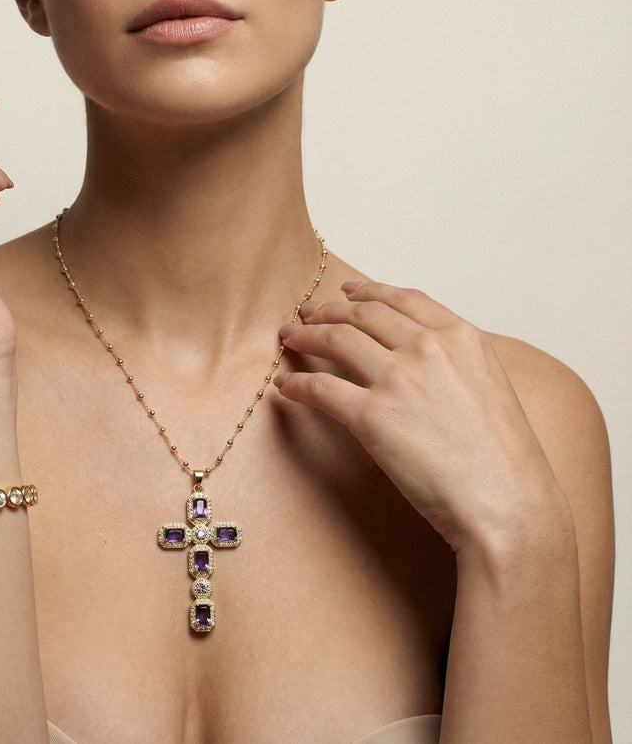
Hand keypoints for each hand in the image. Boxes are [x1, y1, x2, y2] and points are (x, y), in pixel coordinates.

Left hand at [274, 280, 562, 553]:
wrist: (509, 505)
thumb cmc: (506, 462)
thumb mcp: (493, 386)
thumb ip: (457, 362)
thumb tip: (424, 357)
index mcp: (461, 337)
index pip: (403, 299)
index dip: (369, 290)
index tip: (347, 290)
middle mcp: (427, 347)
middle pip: (362, 314)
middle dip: (329, 310)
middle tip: (309, 313)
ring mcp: (397, 379)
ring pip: (335, 340)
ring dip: (305, 334)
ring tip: (289, 337)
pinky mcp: (372, 416)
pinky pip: (320, 388)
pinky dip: (298, 384)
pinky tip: (286, 387)